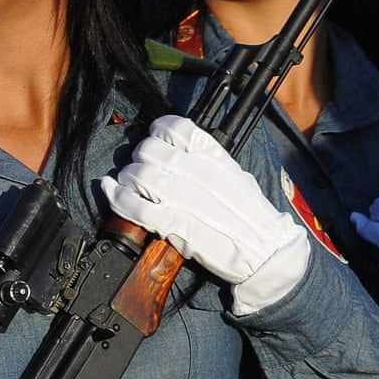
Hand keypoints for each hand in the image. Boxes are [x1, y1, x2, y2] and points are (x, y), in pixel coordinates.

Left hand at [100, 114, 309, 315]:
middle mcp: (195, 171)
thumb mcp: (234, 175)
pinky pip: (134, 206)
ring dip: (127, 179)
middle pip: (147, 149)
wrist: (266, 251)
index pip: (174, 127)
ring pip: (137, 174)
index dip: (158, 131)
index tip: (155, 140)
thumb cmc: (251, 215)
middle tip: (142, 170)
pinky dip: (117, 198)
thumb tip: (177, 151)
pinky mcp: (173, 223)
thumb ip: (206, 160)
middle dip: (139, 158)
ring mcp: (182, 196)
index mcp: (212, 157)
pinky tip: (112, 191)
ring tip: (129, 185)